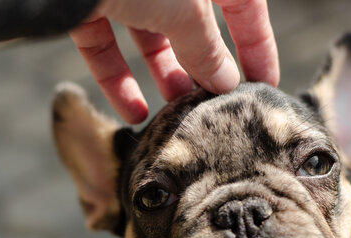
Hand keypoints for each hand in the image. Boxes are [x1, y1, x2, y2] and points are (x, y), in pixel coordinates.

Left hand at [70, 0, 278, 123]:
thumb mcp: (185, 9)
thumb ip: (207, 47)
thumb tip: (226, 81)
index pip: (247, 8)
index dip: (259, 47)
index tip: (264, 86)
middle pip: (195, 26)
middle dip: (203, 69)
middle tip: (211, 107)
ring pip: (150, 38)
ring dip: (163, 78)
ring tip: (175, 113)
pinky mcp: (87, 5)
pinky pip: (105, 45)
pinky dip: (117, 79)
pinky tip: (133, 113)